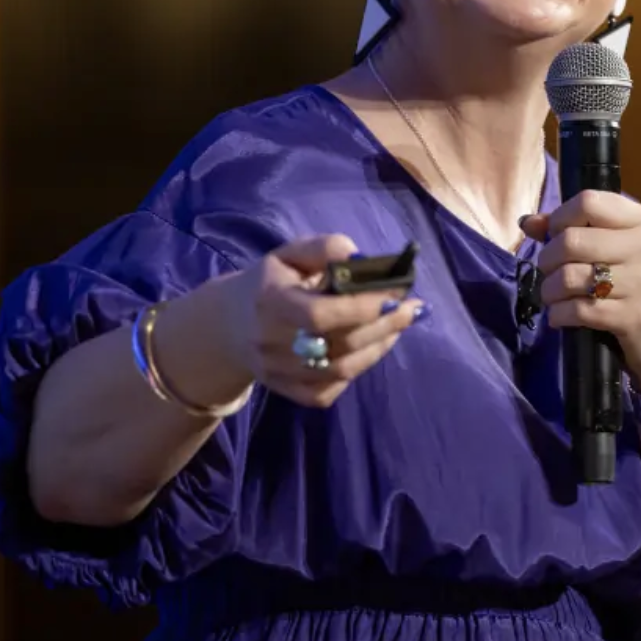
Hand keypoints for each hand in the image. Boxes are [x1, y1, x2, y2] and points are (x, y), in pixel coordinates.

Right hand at [218, 234, 421, 408]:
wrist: (228, 325)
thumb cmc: (270, 281)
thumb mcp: (290, 253)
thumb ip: (324, 248)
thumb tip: (360, 257)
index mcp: (269, 301)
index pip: (318, 314)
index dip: (360, 307)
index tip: (394, 294)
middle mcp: (270, 342)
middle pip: (337, 344)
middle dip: (382, 326)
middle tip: (411, 309)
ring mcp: (277, 372)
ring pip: (339, 370)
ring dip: (378, 347)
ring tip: (400, 325)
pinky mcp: (287, 392)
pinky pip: (329, 392)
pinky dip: (357, 371)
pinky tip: (373, 347)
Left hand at [521, 191, 640, 393]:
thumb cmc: (639, 291)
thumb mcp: (617, 252)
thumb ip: (575, 230)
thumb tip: (527, 222)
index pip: (589, 202)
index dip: (560, 217)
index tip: (556, 235)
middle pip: (572, 239)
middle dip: (548, 259)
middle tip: (551, 272)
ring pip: (569, 276)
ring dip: (550, 290)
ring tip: (554, 296)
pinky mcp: (635, 317)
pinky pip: (576, 310)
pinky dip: (559, 315)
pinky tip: (562, 317)